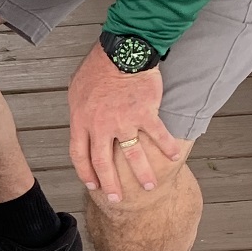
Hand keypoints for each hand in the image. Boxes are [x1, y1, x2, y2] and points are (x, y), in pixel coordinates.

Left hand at [67, 44, 183, 202]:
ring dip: (141, 173)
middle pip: (103, 163)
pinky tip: (174, 156)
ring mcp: (123, 121)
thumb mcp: (77, 91)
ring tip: (148, 186)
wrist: (122, 51)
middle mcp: (101, 126)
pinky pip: (157, 135)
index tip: (93, 185)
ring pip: (132, 155)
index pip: (79, 155)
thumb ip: (80, 113)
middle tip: (117, 199)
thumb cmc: (98, 67)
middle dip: (110, 184)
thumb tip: (83, 125)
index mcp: (81, 121)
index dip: (85, 173)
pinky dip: (167, 147)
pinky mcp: (145, 113)